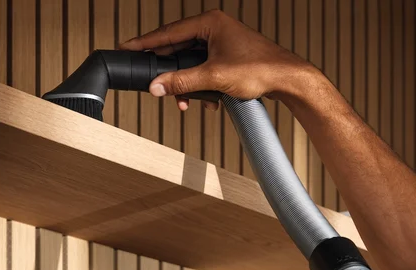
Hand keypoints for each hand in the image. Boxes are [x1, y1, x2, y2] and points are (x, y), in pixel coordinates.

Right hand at [120, 9, 316, 109]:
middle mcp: (215, 28)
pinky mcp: (229, 57)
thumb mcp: (214, 78)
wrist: (288, 79)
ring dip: (187, 83)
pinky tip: (205, 101)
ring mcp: (222, 42)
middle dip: (169, 71)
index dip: (145, 42)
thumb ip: (182, 82)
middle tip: (154, 84)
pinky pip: (205, 69)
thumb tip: (157, 86)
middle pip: (179, 48)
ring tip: (184, 101)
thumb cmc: (260, 69)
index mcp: (210, 22)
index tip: (127, 48)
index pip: (168, 32)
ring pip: (192, 62)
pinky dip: (201, 85)